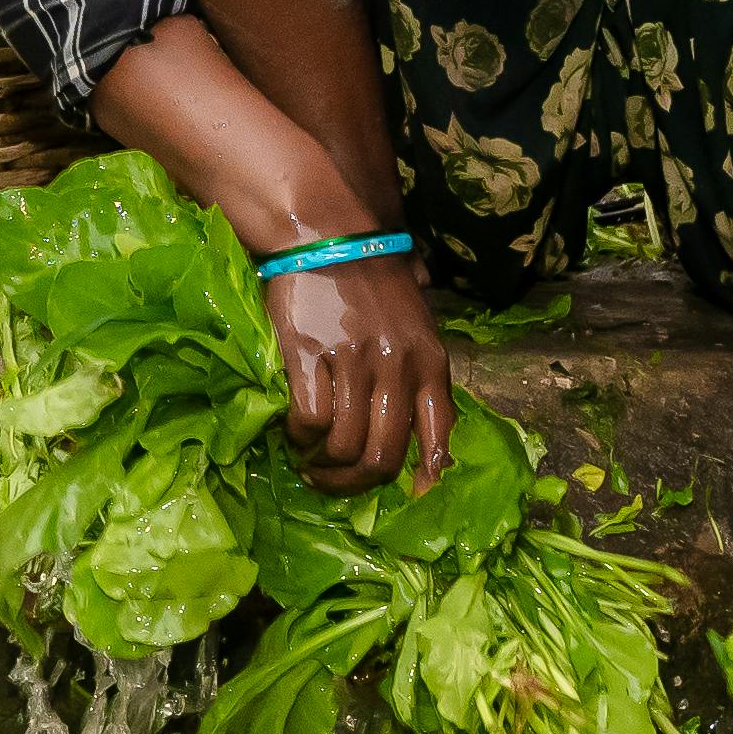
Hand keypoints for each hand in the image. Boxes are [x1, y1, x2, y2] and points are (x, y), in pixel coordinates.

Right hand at [267, 258, 452, 494]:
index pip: (438, 434)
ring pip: (343, 445)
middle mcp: (398, 366)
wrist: (330, 234)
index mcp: (431, 362)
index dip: (427, 476)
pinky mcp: (310, 354)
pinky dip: (299, 437)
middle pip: (383, 455)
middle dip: (355, 482)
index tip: (414, 499)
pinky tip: (294, 432)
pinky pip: (309, 420)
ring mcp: (354, 361)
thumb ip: (422, 374)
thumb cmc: (374, 282)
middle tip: (333, 481)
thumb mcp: (417, 325)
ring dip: (322, 464)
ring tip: (309, 460)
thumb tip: (427, 437)